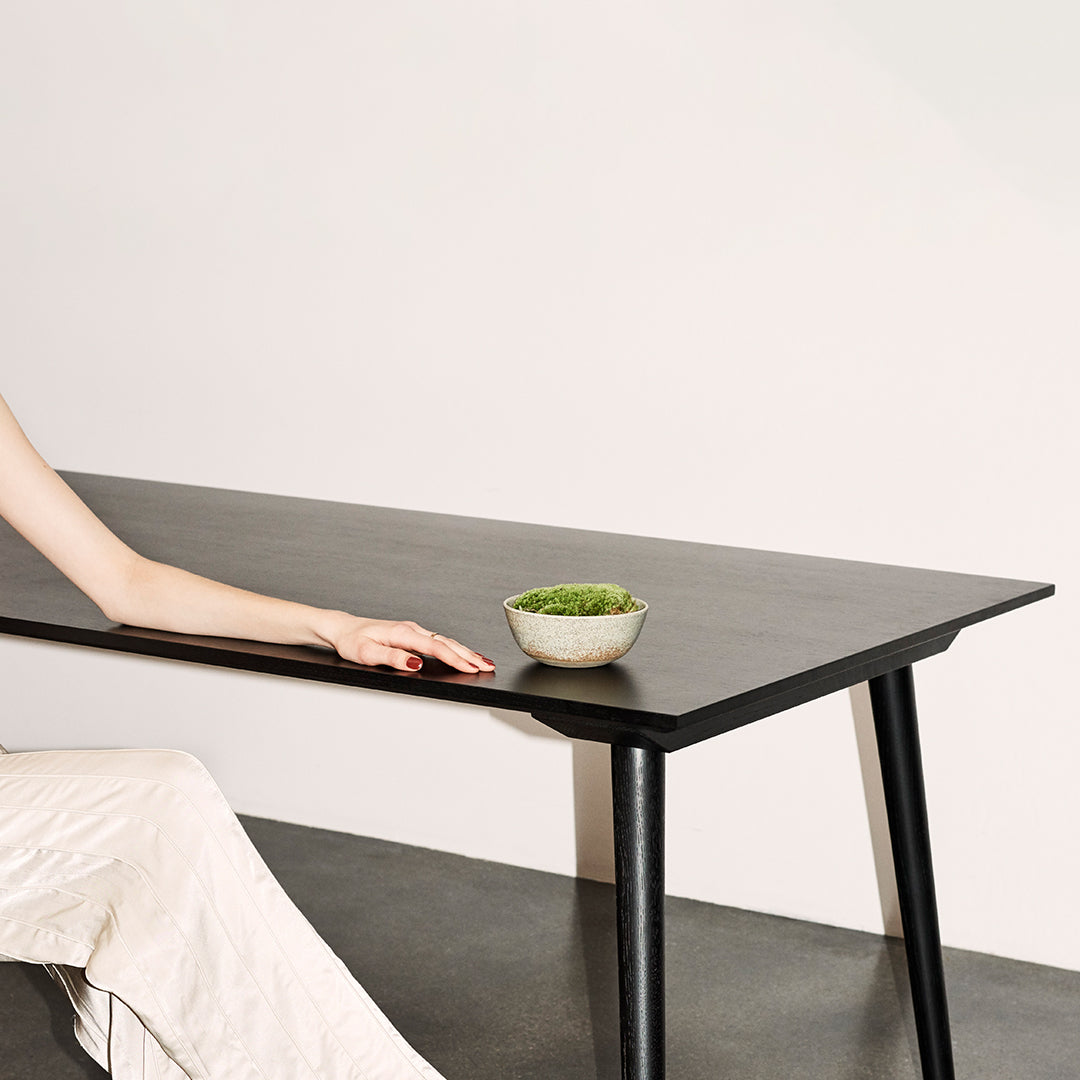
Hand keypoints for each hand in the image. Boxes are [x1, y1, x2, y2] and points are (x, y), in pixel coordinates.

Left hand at [329, 617, 494, 673]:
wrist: (343, 629)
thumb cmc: (352, 641)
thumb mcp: (367, 654)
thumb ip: (393, 658)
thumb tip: (416, 663)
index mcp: (403, 633)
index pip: (436, 648)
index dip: (456, 659)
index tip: (471, 667)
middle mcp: (411, 628)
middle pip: (446, 643)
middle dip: (469, 655)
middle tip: (488, 666)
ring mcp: (413, 630)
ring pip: (445, 641)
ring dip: (465, 651)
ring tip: (483, 661)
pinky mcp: (412, 633)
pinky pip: (438, 641)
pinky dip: (454, 648)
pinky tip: (462, 653)